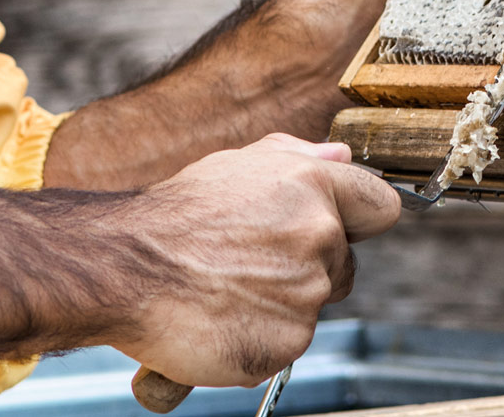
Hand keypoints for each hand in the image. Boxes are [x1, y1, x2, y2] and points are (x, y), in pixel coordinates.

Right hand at [108, 134, 399, 386]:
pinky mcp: (288, 340)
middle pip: (345, 265)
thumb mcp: (237, 166)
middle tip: (249, 265)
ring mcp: (307, 291)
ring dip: (278, 306)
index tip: (339, 231)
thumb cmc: (175, 217)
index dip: (359, 221)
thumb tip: (343, 158)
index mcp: (313, 185)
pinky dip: (258, 340)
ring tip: (225, 290)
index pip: (379, 207)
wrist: (123, 267)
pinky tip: (221, 319)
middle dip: (308, 268)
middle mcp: (320, 234)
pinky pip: (286, 344)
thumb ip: (299, 158)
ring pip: (312, 306)